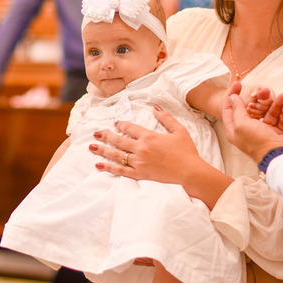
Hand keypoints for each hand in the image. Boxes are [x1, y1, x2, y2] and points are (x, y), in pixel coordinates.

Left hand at [90, 105, 209, 185]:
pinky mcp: (140, 174)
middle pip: (118, 140)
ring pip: (116, 155)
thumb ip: (166, 118)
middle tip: (96, 133)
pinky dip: (109, 167)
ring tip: (91, 146)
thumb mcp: (179, 131)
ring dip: (102, 150)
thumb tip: (155, 107)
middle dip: (105, 136)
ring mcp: (139, 163)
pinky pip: (121, 171)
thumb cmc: (187, 152)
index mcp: (149, 136)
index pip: (130, 128)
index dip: (121, 125)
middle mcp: (141, 149)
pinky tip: (99, 165)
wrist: (190, 173)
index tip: (116, 124)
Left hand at [222, 82, 282, 161]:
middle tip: (264, 90)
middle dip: (260, 99)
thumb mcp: (241, 124)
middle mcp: (249, 130)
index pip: (229, 110)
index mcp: (235, 129)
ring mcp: (264, 132)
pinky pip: (281, 120)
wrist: (278, 156)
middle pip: (253, 109)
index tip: (237, 83)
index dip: (232, 96)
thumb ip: (237, 109)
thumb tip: (232, 98)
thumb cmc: (257, 142)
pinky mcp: (277, 134)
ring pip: (270, 113)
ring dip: (277, 104)